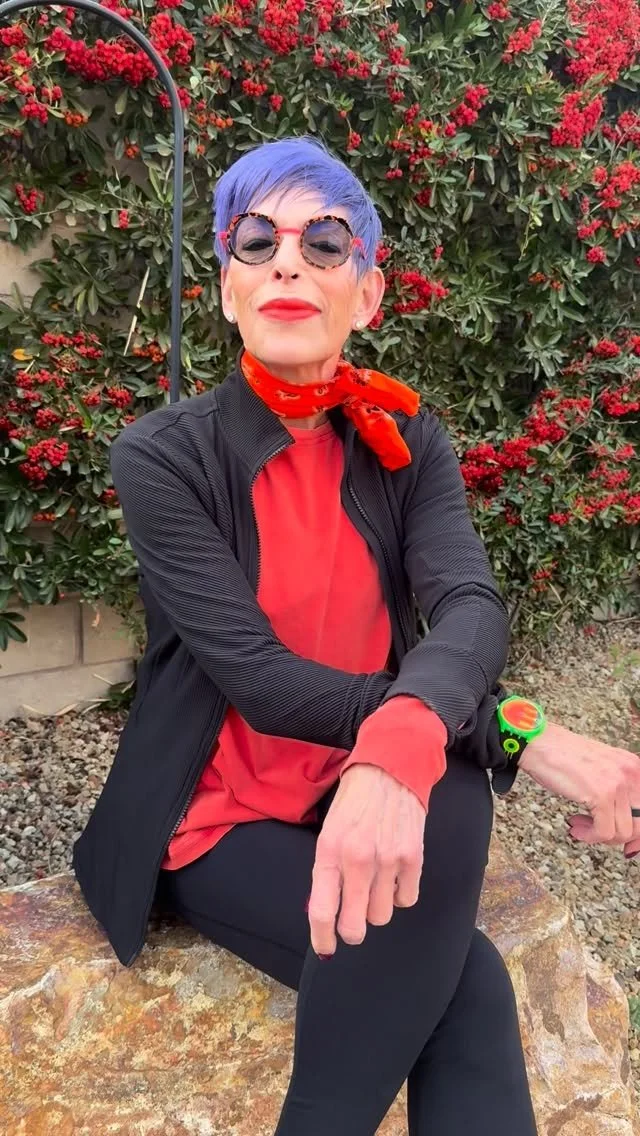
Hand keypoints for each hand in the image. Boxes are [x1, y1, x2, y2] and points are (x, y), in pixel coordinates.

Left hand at [307, 764, 426, 956]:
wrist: (390, 767)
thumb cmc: (355, 799)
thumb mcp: (329, 829)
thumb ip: (327, 867)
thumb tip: (328, 908)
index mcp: (329, 850)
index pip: (322, 910)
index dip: (322, 938)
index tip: (325, 948)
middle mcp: (358, 859)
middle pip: (356, 925)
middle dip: (352, 931)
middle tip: (353, 923)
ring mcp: (388, 860)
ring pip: (382, 915)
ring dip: (376, 907)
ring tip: (375, 883)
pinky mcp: (413, 857)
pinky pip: (406, 899)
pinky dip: (399, 895)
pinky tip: (394, 875)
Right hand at [519, 721, 639, 856]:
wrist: (541, 744)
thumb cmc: (563, 755)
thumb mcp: (601, 769)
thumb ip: (617, 790)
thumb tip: (625, 823)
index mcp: (634, 767)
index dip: (636, 835)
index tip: (627, 845)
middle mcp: (631, 773)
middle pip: (638, 825)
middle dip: (617, 838)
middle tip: (597, 835)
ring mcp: (617, 784)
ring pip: (622, 832)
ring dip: (599, 836)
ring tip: (581, 827)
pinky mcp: (601, 795)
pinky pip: (604, 831)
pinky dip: (589, 836)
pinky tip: (575, 827)